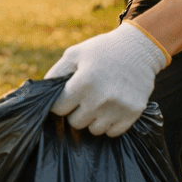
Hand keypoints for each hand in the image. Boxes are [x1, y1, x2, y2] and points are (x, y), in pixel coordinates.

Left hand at [46, 21, 169, 135]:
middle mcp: (100, 98)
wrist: (139, 48)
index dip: (60, 103)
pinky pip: (112, 132)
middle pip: (75, 122)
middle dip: (76, 112)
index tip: (67, 96)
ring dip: (93, 119)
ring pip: (94, 130)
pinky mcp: (133, 113)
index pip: (59, 108)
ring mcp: (118, 108)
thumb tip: (42, 94)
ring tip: (99, 102)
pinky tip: (111, 108)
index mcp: (83, 82)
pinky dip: (110, 124)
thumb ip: (56, 74)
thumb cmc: (102, 50)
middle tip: (84, 98)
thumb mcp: (75, 54)